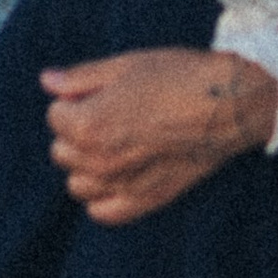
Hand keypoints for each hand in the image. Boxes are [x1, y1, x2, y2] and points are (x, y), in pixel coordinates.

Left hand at [41, 47, 277, 223]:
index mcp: (88, 125)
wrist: (230, 104)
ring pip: (77, 184)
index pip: (55, 116)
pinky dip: (102, 197)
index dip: (74, 101)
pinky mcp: (146, 200)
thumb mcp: (126, 65)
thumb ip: (81, 78)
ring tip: (114, 145)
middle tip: (109, 115)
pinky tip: (116, 175)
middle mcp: (99, 161)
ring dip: (86, 165)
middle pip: (61, 151)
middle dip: (76, 132)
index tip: (98, 93)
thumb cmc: (179, 77)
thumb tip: (47, 81)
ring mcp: (122, 185)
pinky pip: (102, 211)